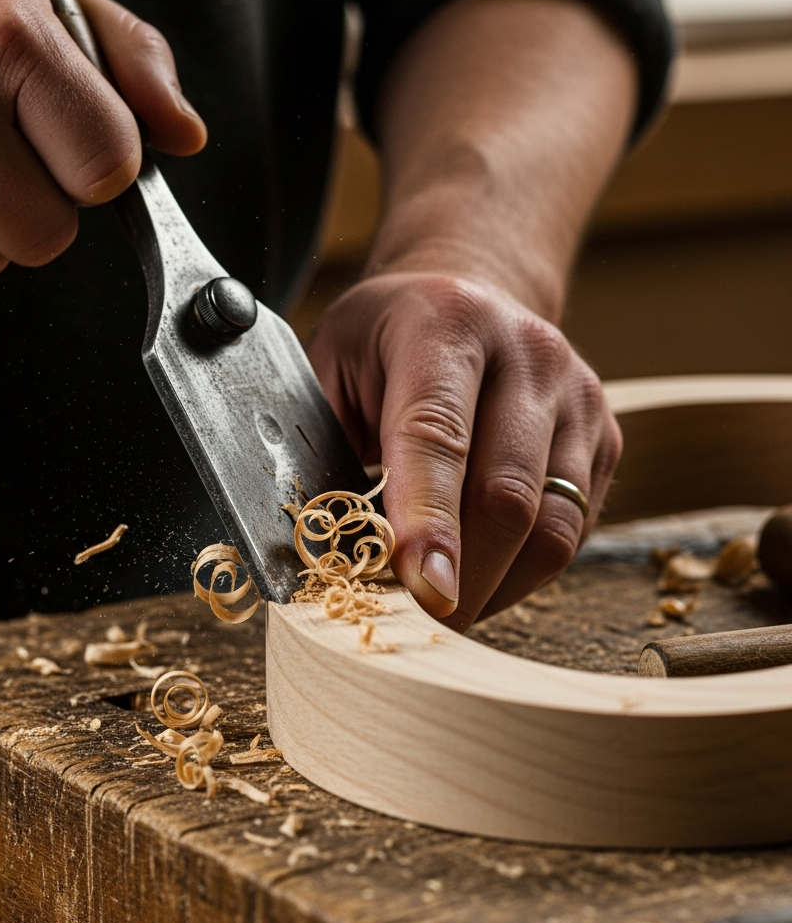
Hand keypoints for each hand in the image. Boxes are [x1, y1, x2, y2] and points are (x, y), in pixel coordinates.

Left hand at [308, 271, 620, 629]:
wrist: (470, 294)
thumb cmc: (384, 341)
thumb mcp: (329, 366)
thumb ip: (318, 443)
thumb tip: (320, 549)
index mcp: (445, 326)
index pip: (438, 435)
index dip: (429, 520)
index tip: (422, 593)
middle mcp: (527, 355)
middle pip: (506, 494)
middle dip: (462, 578)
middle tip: (415, 627)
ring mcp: (577, 397)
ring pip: (552, 525)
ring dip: (496, 587)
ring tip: (444, 613)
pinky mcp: (604, 437)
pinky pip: (572, 530)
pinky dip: (525, 572)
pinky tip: (482, 577)